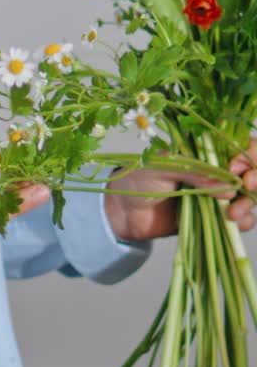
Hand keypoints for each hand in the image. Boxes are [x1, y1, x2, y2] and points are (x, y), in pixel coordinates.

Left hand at [103, 138, 256, 242]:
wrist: (123, 212)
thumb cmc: (137, 179)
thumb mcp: (161, 166)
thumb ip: (193, 173)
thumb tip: (229, 190)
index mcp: (204, 148)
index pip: (239, 143)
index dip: (248, 153)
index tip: (237, 167)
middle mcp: (216, 169)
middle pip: (252, 169)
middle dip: (256, 176)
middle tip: (247, 185)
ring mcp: (218, 193)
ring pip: (250, 195)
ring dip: (249, 203)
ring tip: (232, 213)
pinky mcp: (216, 216)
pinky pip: (242, 219)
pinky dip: (245, 221)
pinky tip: (235, 223)